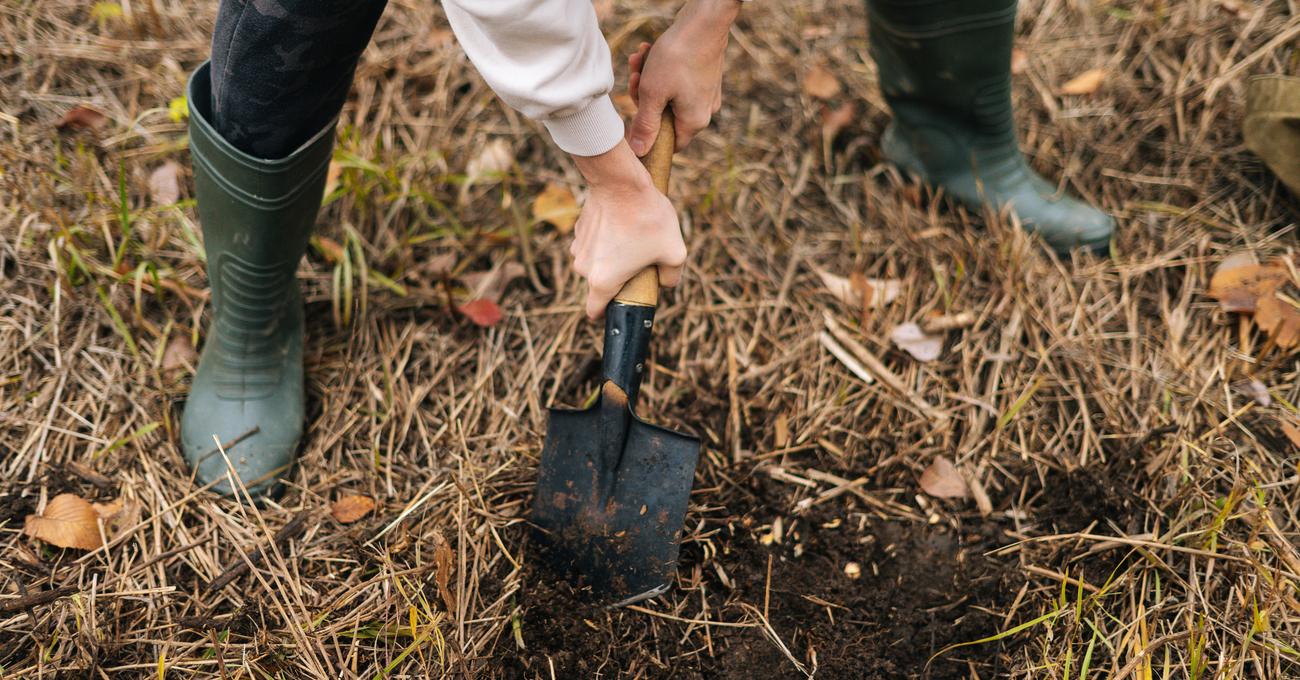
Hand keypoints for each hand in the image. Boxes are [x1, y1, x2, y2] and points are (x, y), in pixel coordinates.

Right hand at [571, 141, 685, 318]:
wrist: (622, 181)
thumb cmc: (647, 219)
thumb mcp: (674, 252)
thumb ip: (671, 277)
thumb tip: (665, 283)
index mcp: (602, 280)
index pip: (595, 311)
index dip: (609, 313)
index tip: (621, 305)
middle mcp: (584, 267)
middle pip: (601, 283)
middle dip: (620, 276)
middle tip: (641, 260)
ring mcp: (578, 247)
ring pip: (597, 261)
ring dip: (612, 256)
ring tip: (634, 237)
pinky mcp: (579, 228)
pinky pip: (594, 242)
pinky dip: (606, 238)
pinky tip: (623, 223)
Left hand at [626, 0, 740, 155]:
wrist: (704, 21)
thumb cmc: (677, 57)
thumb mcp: (653, 93)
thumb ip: (645, 125)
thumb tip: (640, 151)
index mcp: (694, 122)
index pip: (669, 144)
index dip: (648, 134)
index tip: (634, 113)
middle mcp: (704, 111)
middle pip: (664, 116)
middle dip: (644, 95)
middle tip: (633, 75)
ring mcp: (706, 93)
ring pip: (668, 95)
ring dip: (649, 78)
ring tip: (639, 57)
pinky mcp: (705, 76)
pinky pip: (678, 82)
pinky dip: (662, 70)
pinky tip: (649, 52)